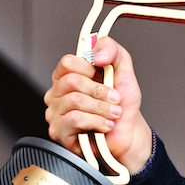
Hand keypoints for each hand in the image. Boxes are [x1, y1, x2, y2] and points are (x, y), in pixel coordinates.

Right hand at [45, 36, 151, 174]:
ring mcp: (55, 112)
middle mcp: (58, 93)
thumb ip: (113, 51)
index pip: (67, 62)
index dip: (91, 69)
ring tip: (112, 114)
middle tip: (115, 100)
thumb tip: (97, 52)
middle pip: (72, 81)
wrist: (129, 133)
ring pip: (75, 100)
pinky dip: (97, 122)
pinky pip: (74, 119)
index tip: (105, 77)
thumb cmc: (123, 105)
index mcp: (68, 76)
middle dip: (101, 91)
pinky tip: (105, 125)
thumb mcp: (124, 72)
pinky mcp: (58, 131)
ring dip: (103, 108)